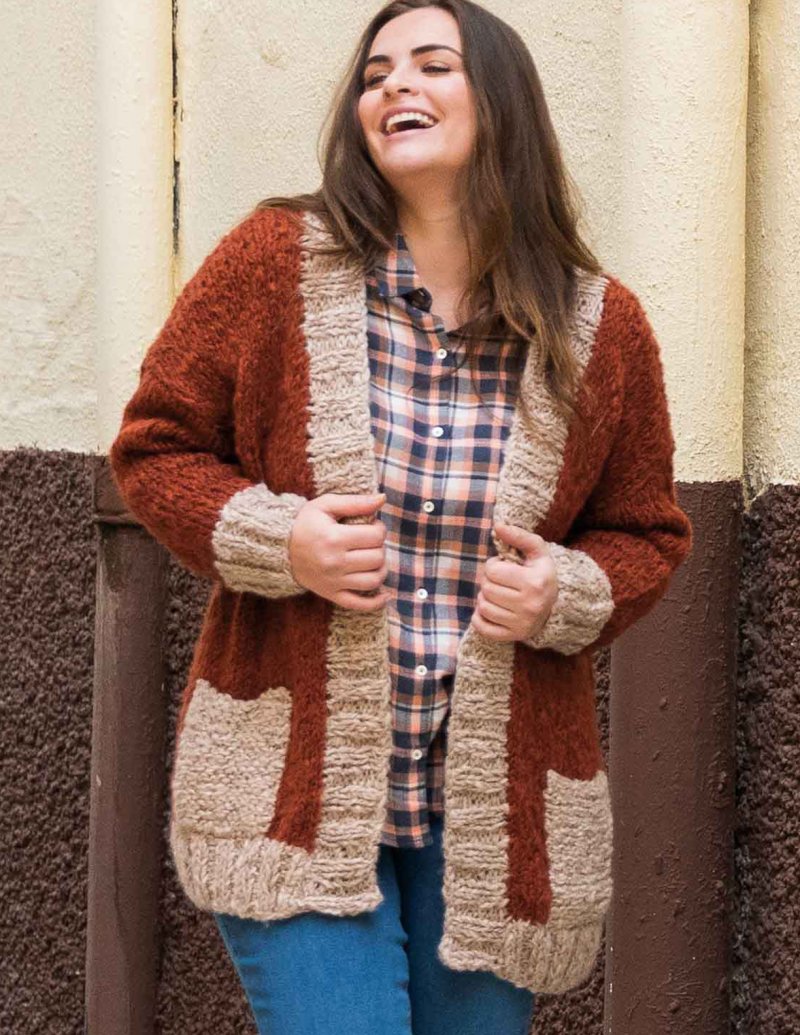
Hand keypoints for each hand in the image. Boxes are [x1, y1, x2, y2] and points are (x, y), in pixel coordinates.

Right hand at [288, 492, 388, 610]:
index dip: (379, 528)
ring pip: (373, 580)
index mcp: (334, 538)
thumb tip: (382, 499)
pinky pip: (358, 604)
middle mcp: (335, 562)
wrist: (279, 548)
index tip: (371, 525)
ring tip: (373, 559)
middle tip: (370, 541)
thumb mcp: (325, 505)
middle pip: (377, 558)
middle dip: (379, 547)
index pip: (375, 536)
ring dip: (380, 569)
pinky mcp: (331, 594)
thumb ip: (355, 502)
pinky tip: (385, 595)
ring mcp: (333, 581)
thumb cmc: (305, 523)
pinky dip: (376, 603)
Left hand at [470, 523, 558, 641]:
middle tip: (500, 582)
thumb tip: (497, 526)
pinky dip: (479, 618)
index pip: (492, 570)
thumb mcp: (537, 551)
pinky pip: (483, 628)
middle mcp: (529, 605)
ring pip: (483, 607)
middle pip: (486, 589)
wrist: (557, 605)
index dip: (493, 566)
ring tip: (497, 594)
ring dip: (485, 598)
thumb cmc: (542, 574)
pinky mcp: (514, 636)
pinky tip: (489, 610)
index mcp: (535, 582)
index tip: (504, 568)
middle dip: (489, 582)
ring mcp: (521, 623)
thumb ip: (519, 536)